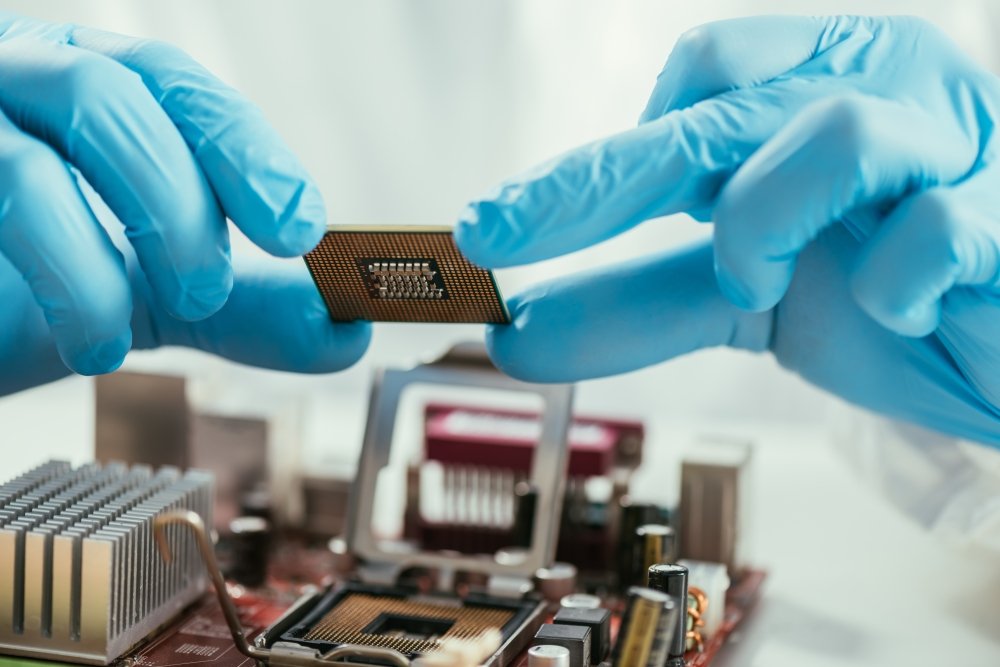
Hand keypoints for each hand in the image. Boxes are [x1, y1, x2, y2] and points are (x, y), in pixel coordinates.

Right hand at [0, 13, 368, 392]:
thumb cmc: (24, 283)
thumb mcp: (148, 287)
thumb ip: (243, 305)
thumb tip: (346, 329)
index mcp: (87, 85)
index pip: (174, 84)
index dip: (243, 148)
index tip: (303, 226)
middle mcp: (19, 80)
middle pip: (110, 96)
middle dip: (178, 197)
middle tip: (211, 286)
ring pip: (25, 165)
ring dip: (88, 267)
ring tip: (112, 343)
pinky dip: (31, 285)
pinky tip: (63, 340)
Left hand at [456, 16, 999, 445]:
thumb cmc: (894, 299)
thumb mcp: (750, 299)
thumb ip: (641, 300)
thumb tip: (517, 330)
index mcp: (812, 87)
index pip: (686, 85)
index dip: (589, 158)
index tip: (501, 228)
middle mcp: (877, 87)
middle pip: (714, 104)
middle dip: (595, 180)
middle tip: (497, 233)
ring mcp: (952, 140)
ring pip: (825, 134)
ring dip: (760, 227)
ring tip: (761, 282)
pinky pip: (932, 228)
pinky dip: (889, 284)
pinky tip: (898, 307)